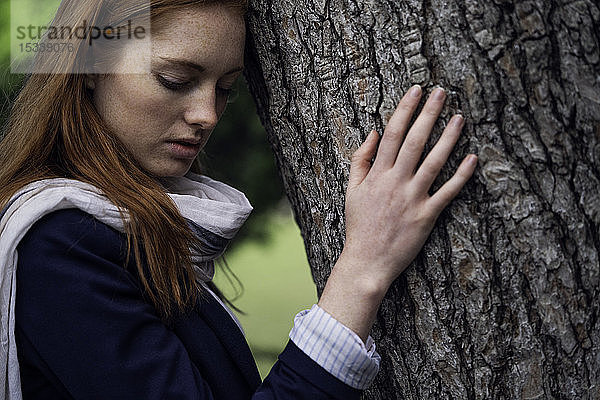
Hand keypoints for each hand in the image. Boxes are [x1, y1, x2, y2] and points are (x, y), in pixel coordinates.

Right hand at [339, 85, 476, 289]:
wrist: (367, 261)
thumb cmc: (359, 225)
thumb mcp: (351, 190)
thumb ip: (360, 160)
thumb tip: (372, 133)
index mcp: (377, 174)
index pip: (392, 134)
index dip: (405, 109)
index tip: (416, 90)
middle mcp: (396, 182)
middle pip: (415, 141)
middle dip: (428, 113)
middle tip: (441, 92)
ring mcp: (413, 198)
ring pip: (434, 161)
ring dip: (448, 138)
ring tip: (460, 117)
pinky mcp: (427, 215)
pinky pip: (448, 192)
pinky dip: (462, 175)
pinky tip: (472, 158)